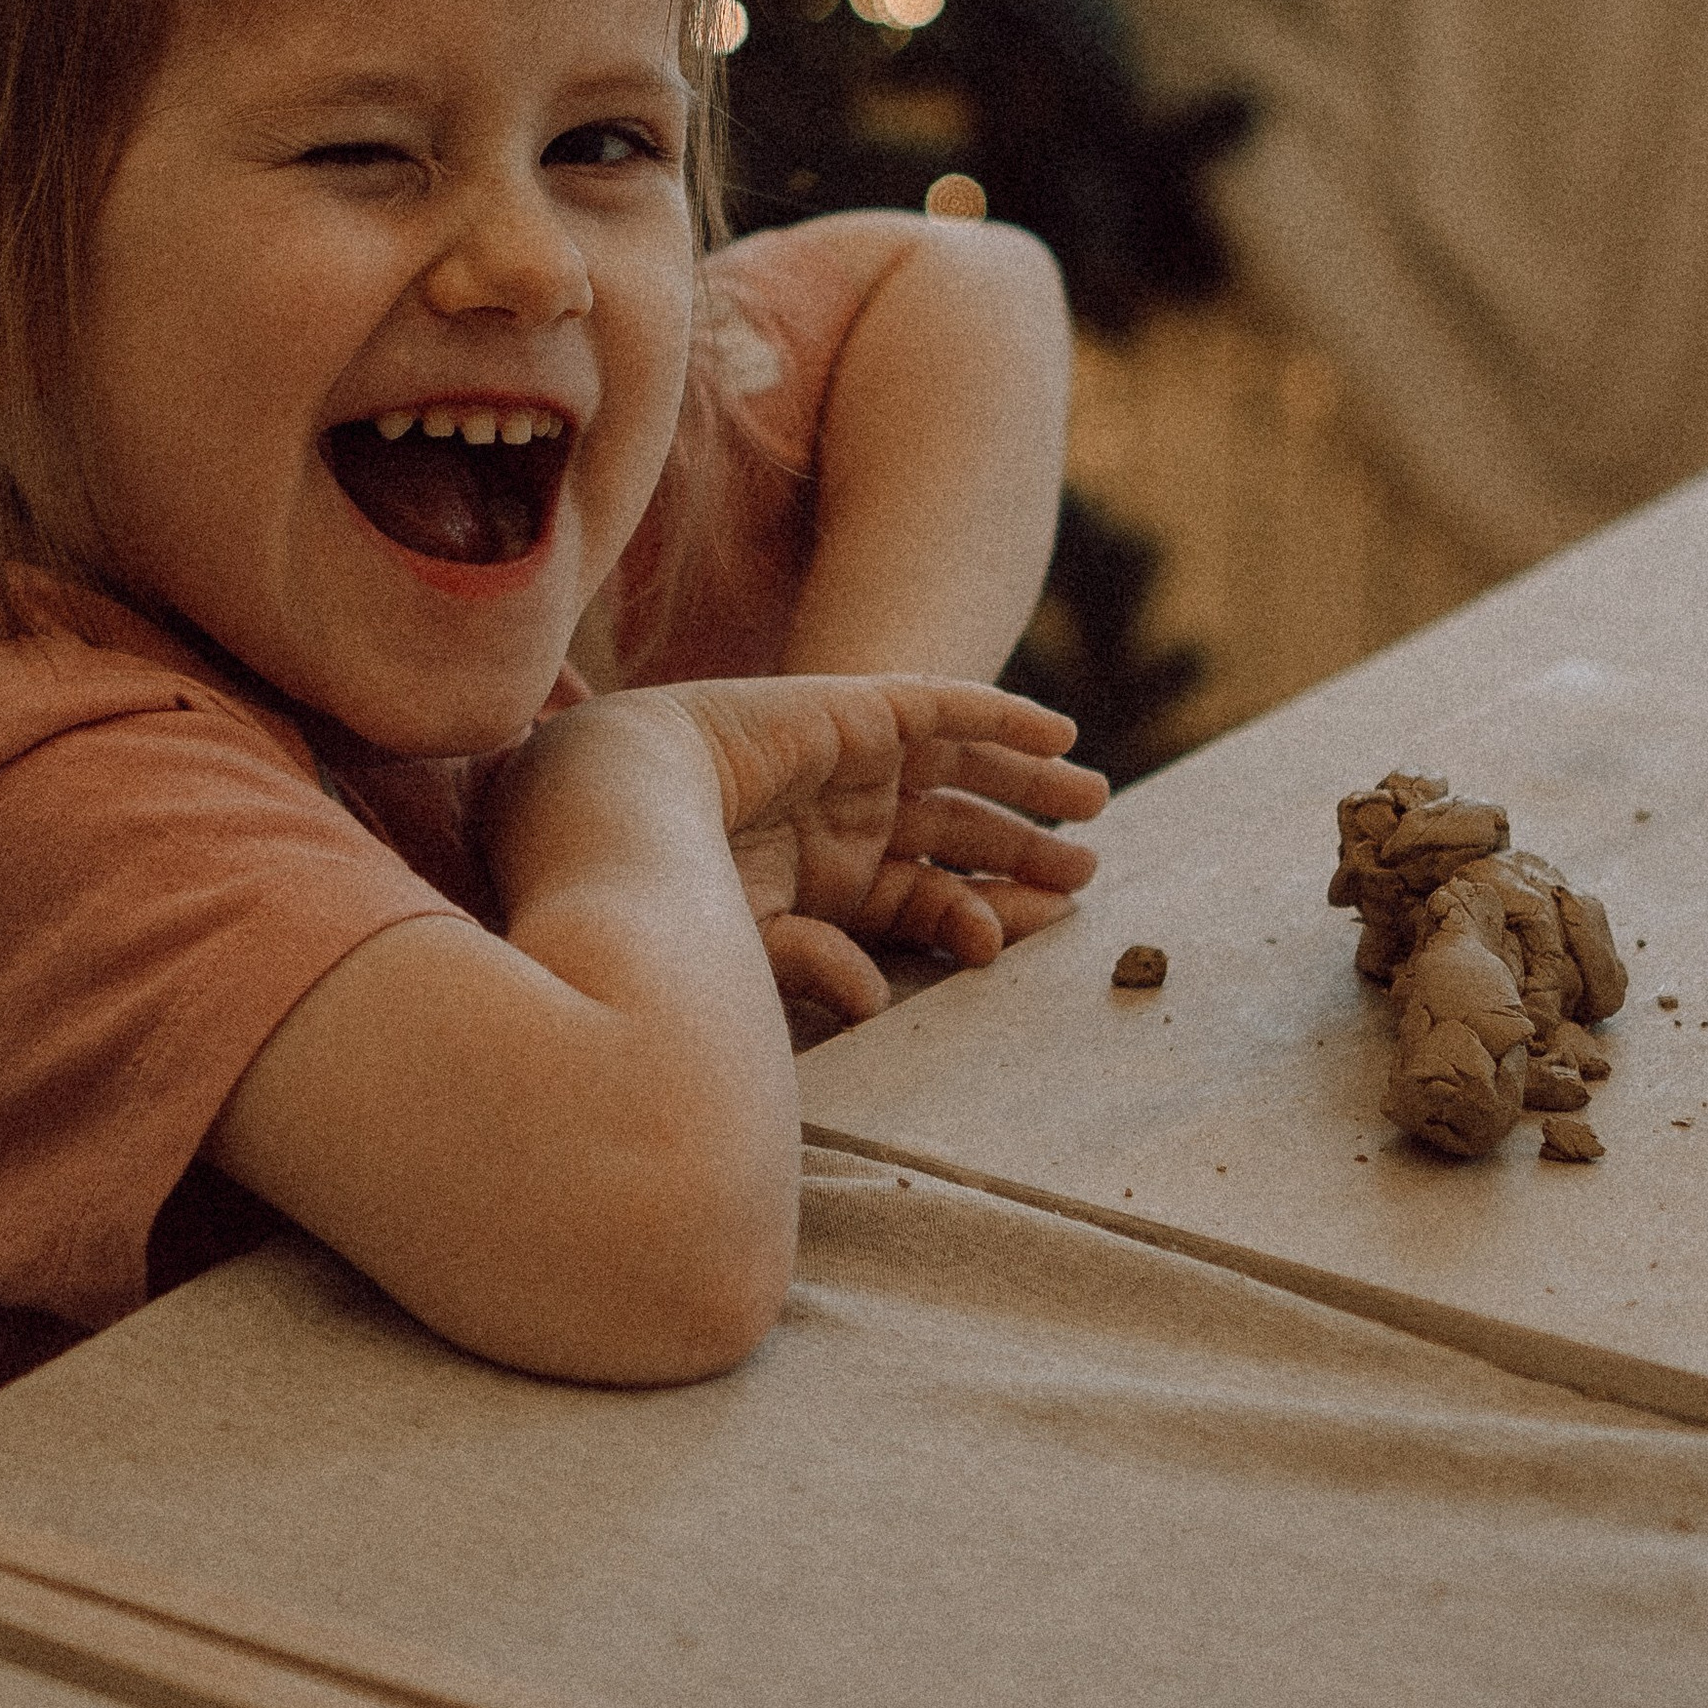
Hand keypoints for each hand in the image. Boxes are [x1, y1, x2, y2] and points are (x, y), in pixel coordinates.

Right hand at [654, 674, 1106, 1023]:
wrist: (612, 794)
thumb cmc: (663, 885)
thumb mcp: (749, 944)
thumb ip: (816, 967)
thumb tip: (879, 1001)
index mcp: (825, 887)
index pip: (927, 904)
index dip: (984, 918)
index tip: (1034, 937)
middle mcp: (846, 823)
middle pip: (957, 836)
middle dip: (1023, 850)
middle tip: (1089, 871)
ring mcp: (851, 762)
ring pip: (962, 771)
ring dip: (1029, 784)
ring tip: (1094, 800)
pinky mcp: (855, 709)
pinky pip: (944, 706)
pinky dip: (1002, 716)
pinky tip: (1059, 733)